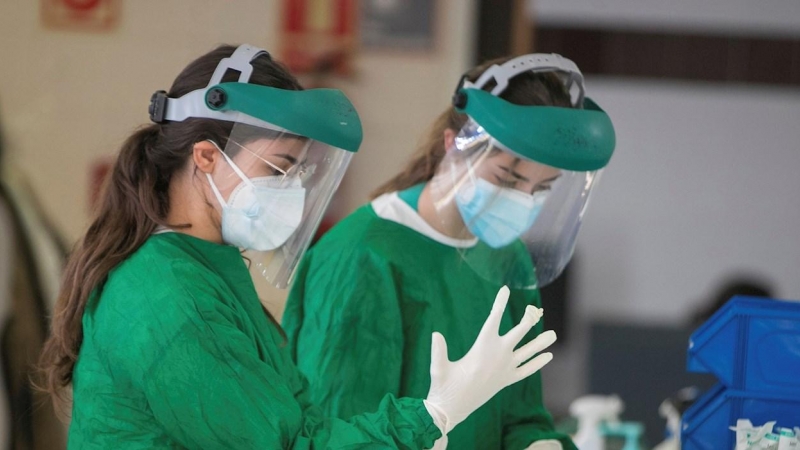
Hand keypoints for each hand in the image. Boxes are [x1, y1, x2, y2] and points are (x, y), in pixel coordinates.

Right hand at [423, 286, 556, 434]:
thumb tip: (435, 335)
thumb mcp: (438, 367)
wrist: (452, 409)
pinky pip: (526, 371)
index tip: (506, 290)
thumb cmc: (443, 386)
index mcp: (482, 348)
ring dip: (540, 343)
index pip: (493, 319)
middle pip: (518, 333)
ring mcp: (504, 370)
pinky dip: (537, 364)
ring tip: (553, 334)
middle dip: (527, 320)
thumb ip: (438, 350)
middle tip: (536, 310)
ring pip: (527, 353)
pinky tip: (547, 356)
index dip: (500, 303)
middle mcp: (498, 357)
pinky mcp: (505, 381)